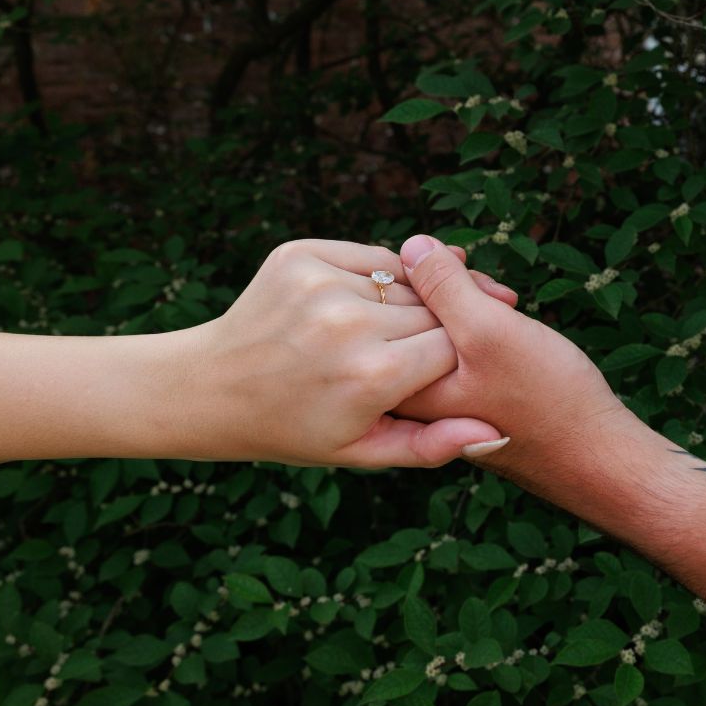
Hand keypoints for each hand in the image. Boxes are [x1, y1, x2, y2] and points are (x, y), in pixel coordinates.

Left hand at [151, 239, 516, 467]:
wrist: (210, 389)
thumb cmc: (292, 428)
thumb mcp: (362, 451)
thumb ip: (431, 444)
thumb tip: (495, 430)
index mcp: (375, 376)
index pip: (454, 347)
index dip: (450, 360)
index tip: (436, 372)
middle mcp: (351, 323)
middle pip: (431, 310)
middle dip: (430, 328)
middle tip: (403, 349)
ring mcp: (322, 282)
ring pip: (402, 279)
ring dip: (402, 300)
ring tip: (379, 329)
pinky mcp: (300, 254)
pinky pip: (367, 255)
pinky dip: (372, 275)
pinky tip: (355, 302)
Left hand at [393, 234, 637, 498]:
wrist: (591, 457)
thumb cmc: (545, 399)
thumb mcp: (492, 333)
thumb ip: (445, 289)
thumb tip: (411, 244)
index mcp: (393, 382)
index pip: (388, 300)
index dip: (438, 275)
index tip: (485, 289)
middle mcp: (398, 393)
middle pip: (402, 309)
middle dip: (451, 287)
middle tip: (502, 299)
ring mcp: (423, 395)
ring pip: (425, 320)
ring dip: (465, 300)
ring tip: (507, 305)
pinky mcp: (448, 394)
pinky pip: (441, 341)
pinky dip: (470, 321)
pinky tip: (503, 316)